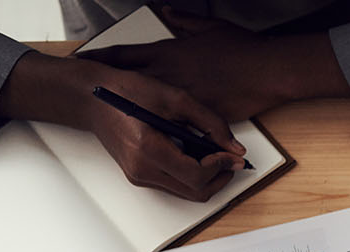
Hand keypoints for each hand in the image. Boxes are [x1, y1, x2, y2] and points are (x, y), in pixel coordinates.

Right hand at [0, 52, 242, 200]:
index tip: (232, 155)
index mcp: (148, 150)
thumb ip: (210, 122)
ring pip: (186, 193)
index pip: (196, 175)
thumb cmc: (128, 91)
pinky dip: (192, 176)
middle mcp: (142, 170)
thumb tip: (236, 149)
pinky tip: (196, 157)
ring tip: (216, 157)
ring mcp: (138, 176)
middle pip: (195, 192)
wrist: (92, 97)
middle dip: (219, 178)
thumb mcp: (175, 98)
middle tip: (231, 161)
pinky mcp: (138, 176)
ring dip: (207, 179)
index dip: (221, 167)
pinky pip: (174, 185)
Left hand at [83, 7, 346, 121]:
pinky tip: (155, 140)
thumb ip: (184, 21)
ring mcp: (181, 98)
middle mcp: (169, 76)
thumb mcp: (210, 27)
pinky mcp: (198, 117)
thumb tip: (168, 13)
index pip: (124, 55)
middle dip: (107, 90)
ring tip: (117, 123)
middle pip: (127, 85)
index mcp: (168, 53)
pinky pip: (177, 129)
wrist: (267, 71)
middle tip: (89, 96)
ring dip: (134, 117)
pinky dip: (166, 135)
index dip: (101, 58)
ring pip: (148, 111)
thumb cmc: (243, 50)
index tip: (82, 61)